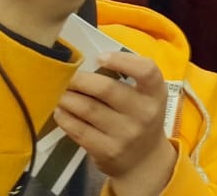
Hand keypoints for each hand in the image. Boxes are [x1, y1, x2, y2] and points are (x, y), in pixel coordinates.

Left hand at [55, 51, 175, 195]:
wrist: (144, 160)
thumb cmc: (142, 118)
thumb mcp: (148, 97)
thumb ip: (130, 79)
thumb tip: (92, 61)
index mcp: (156, 93)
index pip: (147, 71)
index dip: (122, 61)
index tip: (100, 57)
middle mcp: (144, 113)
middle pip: (107, 89)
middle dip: (80, 80)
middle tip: (66, 76)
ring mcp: (125, 134)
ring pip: (88, 109)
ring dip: (68, 98)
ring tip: (59, 92)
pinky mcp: (107, 151)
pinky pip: (79, 131)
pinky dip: (65, 118)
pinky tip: (60, 111)